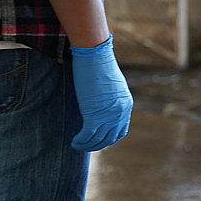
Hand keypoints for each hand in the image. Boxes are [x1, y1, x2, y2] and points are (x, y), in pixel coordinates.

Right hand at [70, 35, 132, 150]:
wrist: (95, 54)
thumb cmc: (100, 64)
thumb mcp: (111, 85)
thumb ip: (110, 99)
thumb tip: (101, 105)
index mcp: (126, 105)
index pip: (120, 130)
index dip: (110, 138)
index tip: (100, 140)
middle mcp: (120, 112)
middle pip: (110, 138)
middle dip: (98, 144)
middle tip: (87, 146)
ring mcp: (109, 115)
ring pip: (98, 138)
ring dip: (87, 145)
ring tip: (78, 146)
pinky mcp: (94, 114)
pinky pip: (87, 135)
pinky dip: (80, 141)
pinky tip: (74, 142)